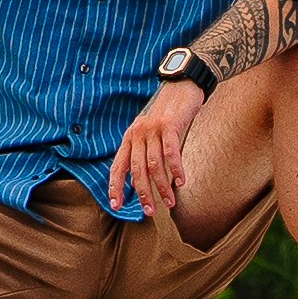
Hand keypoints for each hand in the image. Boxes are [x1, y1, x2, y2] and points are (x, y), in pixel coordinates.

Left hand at [109, 78, 209, 212]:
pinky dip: (175, 169)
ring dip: (162, 187)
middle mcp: (137, 134)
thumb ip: (144, 152)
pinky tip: (181, 182)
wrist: (181, 87)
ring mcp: (152, 129)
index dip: (116, 187)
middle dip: (143, 193)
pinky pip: (170, 152)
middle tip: (150, 211)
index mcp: (129, 138)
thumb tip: (143, 180)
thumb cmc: (167, 116)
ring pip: (154, 165)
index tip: (116, 206)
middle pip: (136, 170)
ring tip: (169, 202)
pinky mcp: (169, 125)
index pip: (118, 166)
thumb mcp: (149, 133)